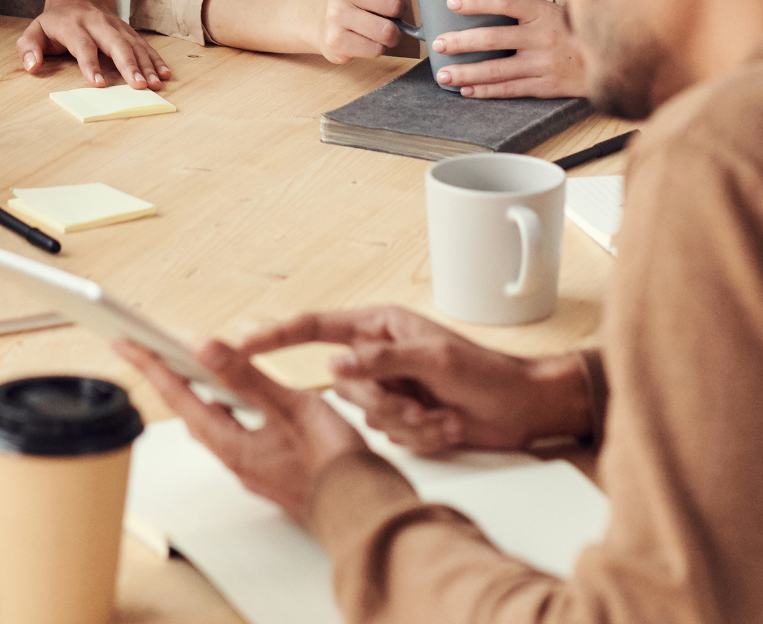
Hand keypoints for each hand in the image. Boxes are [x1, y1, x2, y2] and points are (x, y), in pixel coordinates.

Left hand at [17, 0, 170, 89]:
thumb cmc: (54, 23)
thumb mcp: (34, 31)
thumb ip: (28, 47)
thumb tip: (32, 66)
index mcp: (73, 26)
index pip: (83, 45)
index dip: (90, 65)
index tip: (99, 85)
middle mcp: (98, 24)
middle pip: (116, 44)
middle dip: (129, 65)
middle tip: (139, 86)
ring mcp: (116, 26)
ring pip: (134, 44)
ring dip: (147, 65)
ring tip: (155, 84)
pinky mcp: (128, 31)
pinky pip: (144, 45)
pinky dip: (156, 59)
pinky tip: (164, 74)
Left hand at [116, 337, 366, 519]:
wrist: (364, 511)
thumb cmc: (335, 465)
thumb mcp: (290, 407)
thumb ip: (247, 376)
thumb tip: (204, 348)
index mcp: (233, 445)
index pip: (180, 397)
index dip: (152, 366)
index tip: (126, 344)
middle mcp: (235, 460)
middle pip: (189, 411)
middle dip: (167, 378)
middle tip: (146, 351)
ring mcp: (253, 468)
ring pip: (213, 425)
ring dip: (196, 395)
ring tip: (185, 368)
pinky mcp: (272, 471)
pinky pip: (235, 435)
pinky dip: (225, 410)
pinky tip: (237, 402)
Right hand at [239, 306, 593, 453]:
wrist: (523, 410)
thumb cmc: (487, 373)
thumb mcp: (435, 361)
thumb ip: (383, 361)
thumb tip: (336, 365)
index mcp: (381, 327)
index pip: (314, 327)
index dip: (274, 335)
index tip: (239, 345)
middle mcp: (379, 356)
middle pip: (342, 386)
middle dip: (383, 404)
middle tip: (422, 404)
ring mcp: (390, 389)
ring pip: (364, 416)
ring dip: (407, 424)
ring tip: (443, 415)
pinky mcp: (402, 419)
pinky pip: (388, 436)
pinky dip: (420, 437)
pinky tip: (448, 426)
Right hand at [320, 0, 415, 61]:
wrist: (326, 22)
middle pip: (395, 5)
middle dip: (399, 12)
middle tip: (388, 12)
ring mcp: (334, 15)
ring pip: (388, 31)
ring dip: (392, 34)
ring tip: (381, 26)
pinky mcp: (336, 41)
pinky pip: (377, 49)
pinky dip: (379, 47)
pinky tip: (367, 39)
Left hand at [430, 0, 582, 98]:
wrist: (609, 61)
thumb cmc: (576, 30)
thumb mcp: (557, 7)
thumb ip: (528, 1)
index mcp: (544, 12)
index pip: (506, 1)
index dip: (477, 0)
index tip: (452, 2)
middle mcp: (542, 37)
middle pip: (494, 38)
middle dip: (460, 42)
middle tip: (437, 43)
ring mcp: (543, 64)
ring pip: (497, 70)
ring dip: (466, 73)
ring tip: (443, 74)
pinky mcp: (545, 87)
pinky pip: (509, 89)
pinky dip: (485, 91)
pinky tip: (466, 90)